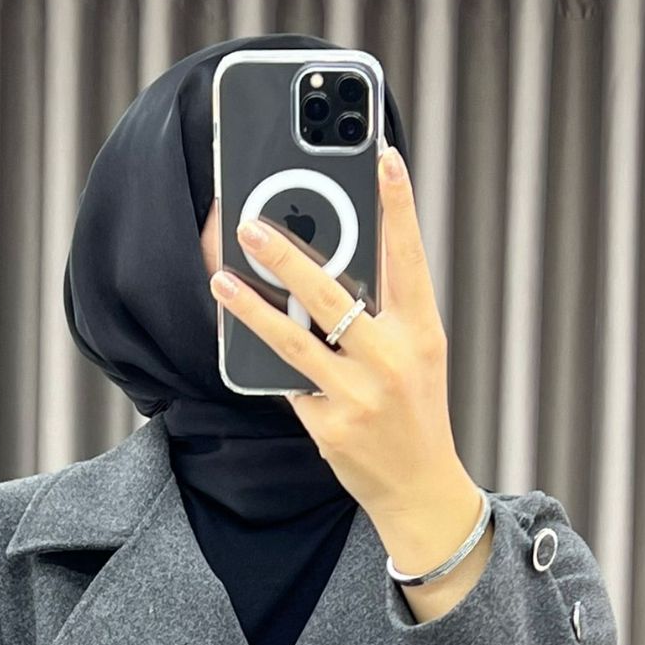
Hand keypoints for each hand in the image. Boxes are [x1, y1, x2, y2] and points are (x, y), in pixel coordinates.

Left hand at [209, 146, 488, 594]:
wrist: (420, 487)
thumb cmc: (413, 410)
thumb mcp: (417, 354)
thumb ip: (386, 311)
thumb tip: (336, 260)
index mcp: (422, 331)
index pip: (409, 257)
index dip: (397, 205)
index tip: (382, 157)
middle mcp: (393, 359)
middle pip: (334, 295)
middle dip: (289, 254)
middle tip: (251, 222)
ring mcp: (359, 395)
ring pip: (294, 340)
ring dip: (252, 307)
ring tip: (222, 279)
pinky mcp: (331, 427)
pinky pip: (287, 383)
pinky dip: (262, 359)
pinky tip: (236, 336)